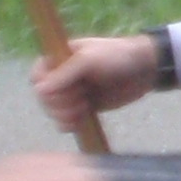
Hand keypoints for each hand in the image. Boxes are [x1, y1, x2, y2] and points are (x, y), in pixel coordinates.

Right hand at [33, 32, 162, 133]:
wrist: (145, 69)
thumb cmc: (116, 56)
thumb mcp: (88, 60)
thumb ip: (63, 74)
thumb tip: (39, 91)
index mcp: (59, 59)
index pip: (36, 78)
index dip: (45, 88)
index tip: (62, 89)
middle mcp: (62, 77)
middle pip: (44, 99)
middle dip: (59, 103)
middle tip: (81, 97)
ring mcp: (73, 94)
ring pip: (55, 112)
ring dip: (66, 115)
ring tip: (84, 108)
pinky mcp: (84, 108)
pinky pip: (68, 121)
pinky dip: (71, 124)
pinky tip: (82, 120)